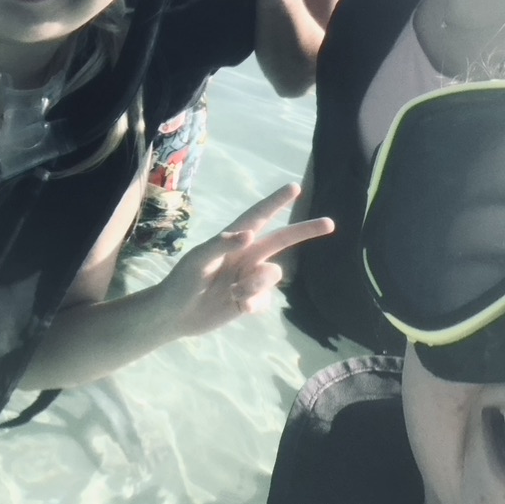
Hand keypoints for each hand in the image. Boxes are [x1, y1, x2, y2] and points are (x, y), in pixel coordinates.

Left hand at [157, 184, 332, 336]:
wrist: (174, 316)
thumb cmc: (181, 282)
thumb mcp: (197, 261)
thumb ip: (222, 245)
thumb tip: (249, 235)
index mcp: (234, 240)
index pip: (259, 216)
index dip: (276, 202)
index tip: (294, 187)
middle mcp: (246, 255)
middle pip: (282, 240)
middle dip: (305, 231)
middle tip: (330, 223)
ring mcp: (250, 277)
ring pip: (273, 275)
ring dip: (257, 285)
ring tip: (233, 292)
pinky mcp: (250, 299)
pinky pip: (265, 300)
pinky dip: (253, 303)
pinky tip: (235, 306)